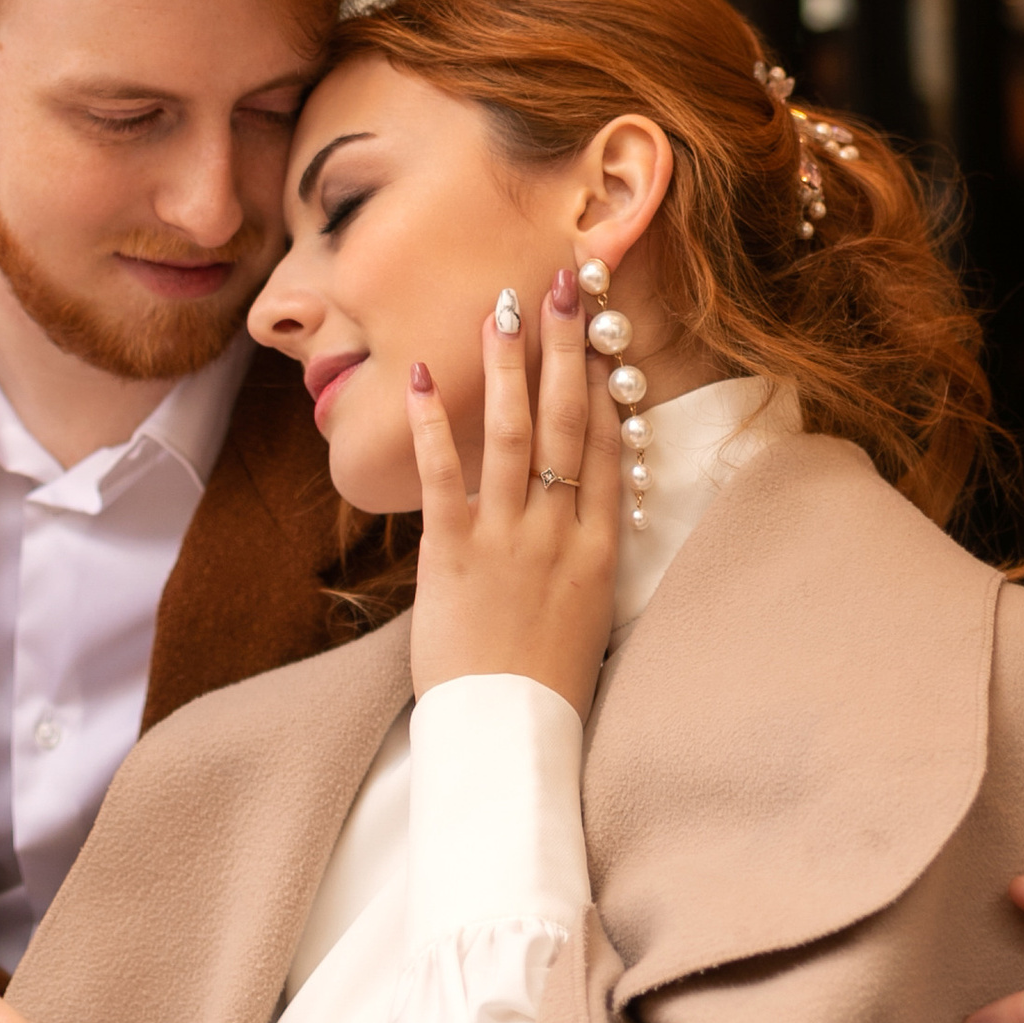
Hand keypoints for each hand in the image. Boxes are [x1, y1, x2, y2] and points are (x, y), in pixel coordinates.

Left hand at [407, 272, 618, 715]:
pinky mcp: (453, 554)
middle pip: (568, 422)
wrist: (512, 736)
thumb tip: (578, 503)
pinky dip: (428, 423)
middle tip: (563, 285)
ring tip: (500, 308)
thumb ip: (583, 552)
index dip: (603, 382)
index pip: (608, 447)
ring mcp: (508, 539)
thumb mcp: (588, 611)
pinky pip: (441, 475)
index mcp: (599, 547)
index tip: (601, 329)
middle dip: (565, 348)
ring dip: (505, 366)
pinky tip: (414, 374)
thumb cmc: (549, 683)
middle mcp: (560, 531)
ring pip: (511, 434)